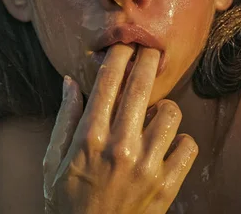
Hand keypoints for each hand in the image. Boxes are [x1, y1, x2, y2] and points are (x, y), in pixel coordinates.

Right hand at [43, 44, 198, 213]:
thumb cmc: (67, 203)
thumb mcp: (52, 162)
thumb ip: (65, 119)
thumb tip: (70, 82)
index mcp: (89, 137)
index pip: (108, 81)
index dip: (119, 55)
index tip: (125, 43)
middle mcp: (120, 146)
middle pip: (141, 85)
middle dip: (147, 59)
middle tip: (150, 51)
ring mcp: (147, 166)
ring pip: (170, 112)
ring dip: (163, 109)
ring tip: (154, 115)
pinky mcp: (167, 184)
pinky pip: (188, 144)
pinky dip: (181, 141)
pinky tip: (167, 145)